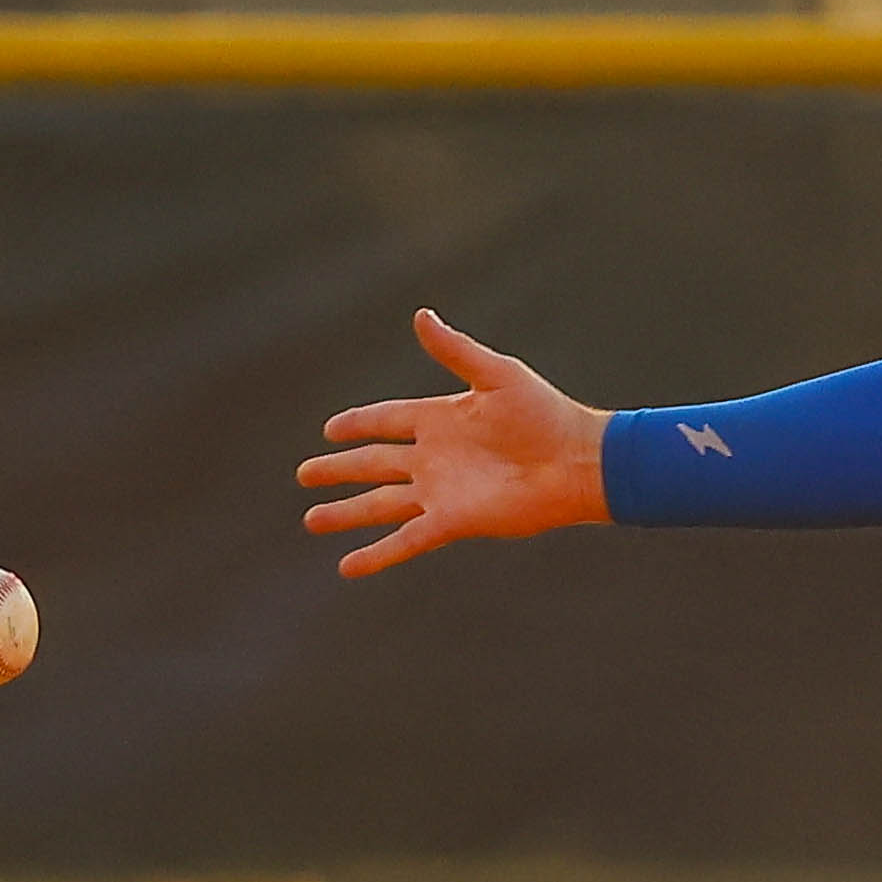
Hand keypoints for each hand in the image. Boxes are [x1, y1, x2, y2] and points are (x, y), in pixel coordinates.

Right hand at [298, 309, 610, 578]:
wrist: (576, 462)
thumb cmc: (545, 414)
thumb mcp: (496, 375)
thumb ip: (456, 351)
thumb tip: (421, 315)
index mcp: (441, 419)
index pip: (386, 420)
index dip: (358, 424)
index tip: (330, 429)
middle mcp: (434, 458)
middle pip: (373, 464)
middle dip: (339, 470)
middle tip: (305, 474)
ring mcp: (440, 491)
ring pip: (379, 504)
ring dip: (346, 512)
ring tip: (311, 520)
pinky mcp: (451, 520)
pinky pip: (404, 539)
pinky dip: (376, 554)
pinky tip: (347, 567)